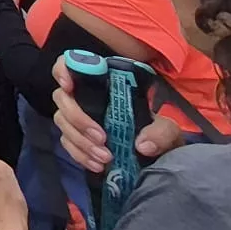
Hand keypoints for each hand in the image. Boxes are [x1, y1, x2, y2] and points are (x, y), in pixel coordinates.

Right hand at [50, 57, 186, 172]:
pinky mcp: (77, 138)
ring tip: (105, 158)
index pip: (73, 64)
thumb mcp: (168, 130)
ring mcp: (79, 117)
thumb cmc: (159, 135)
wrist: (158, 159)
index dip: (63, 70)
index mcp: (105, 84)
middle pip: (62, 97)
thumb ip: (161, 133)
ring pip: (62, 121)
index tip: (69, 87)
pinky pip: (66, 143)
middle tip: (102, 138)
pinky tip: (97, 166)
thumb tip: (142, 145)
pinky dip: (79, 155)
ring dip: (80, 141)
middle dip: (78, 118)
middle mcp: (86, 96)